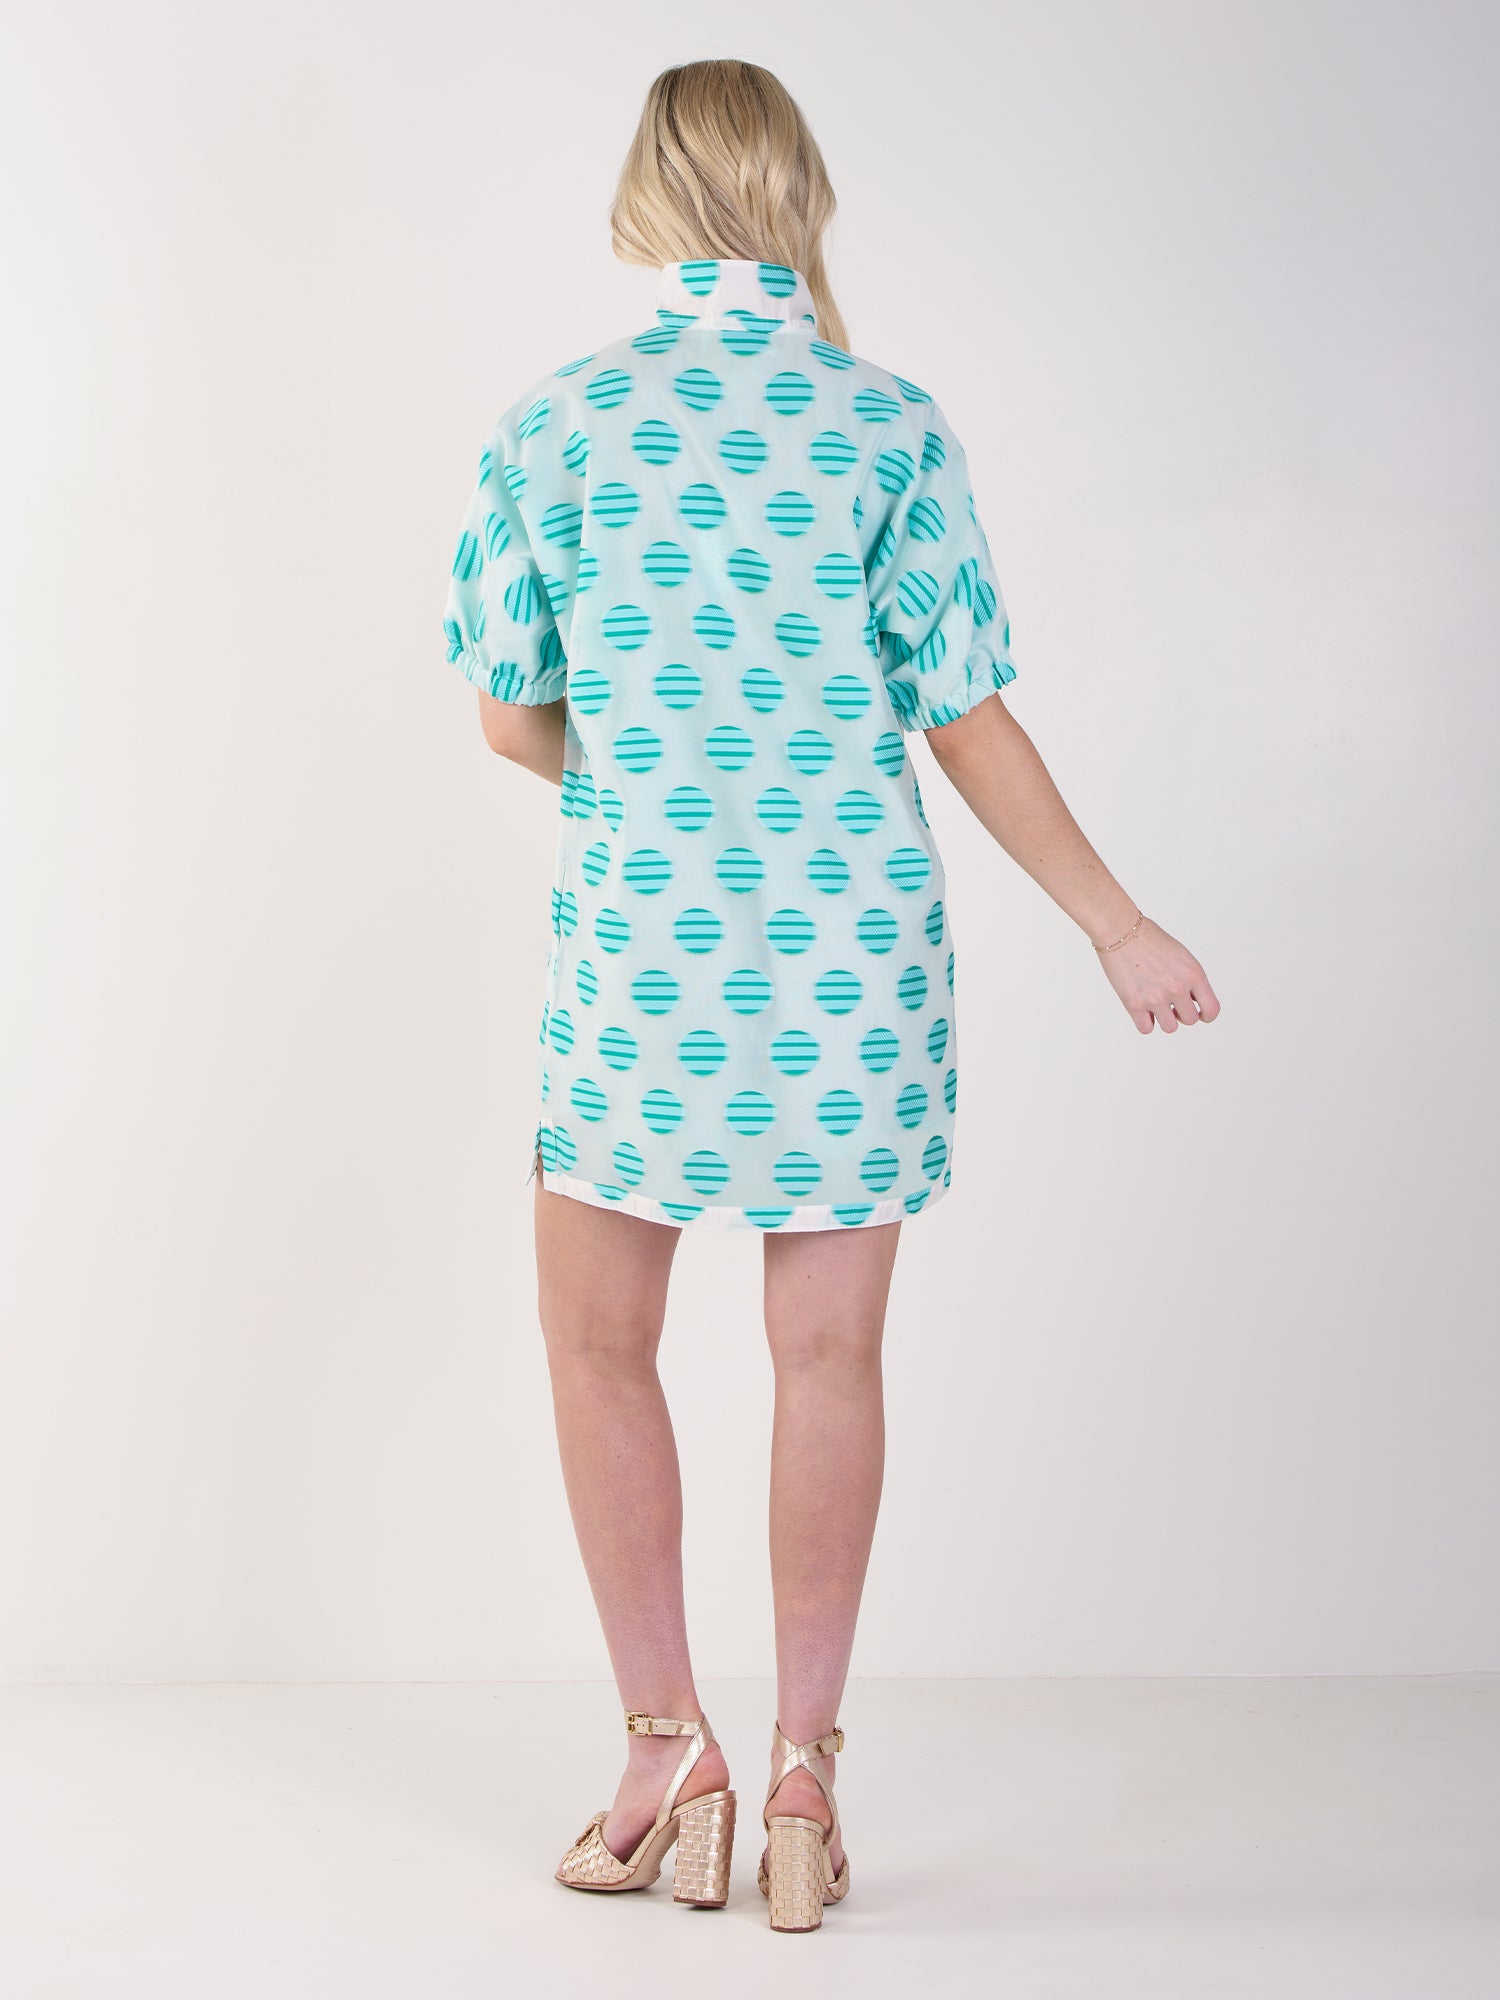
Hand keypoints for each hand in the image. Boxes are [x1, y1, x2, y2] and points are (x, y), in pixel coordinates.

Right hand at [1095, 917, 1219, 1034]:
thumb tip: (1193, 1003)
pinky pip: (1146, 1029)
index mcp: (1193, 974)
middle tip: (1169, 1004)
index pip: (1211, 1009)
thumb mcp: (1181, 956)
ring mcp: (1156, 997)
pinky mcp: (1134, 1004)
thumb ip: (1190, 979)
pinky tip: (1140, 1008)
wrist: (1121, 930)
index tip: (1198, 1013)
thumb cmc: (1149, 939)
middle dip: (1181, 1014)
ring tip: (1154, 1004)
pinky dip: (1144, 1022)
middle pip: (1189, 1020)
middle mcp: (1177, 987)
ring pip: (1170, 1028)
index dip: (1206, 1015)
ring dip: (1163, 1019)